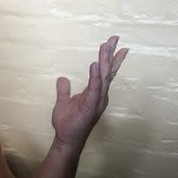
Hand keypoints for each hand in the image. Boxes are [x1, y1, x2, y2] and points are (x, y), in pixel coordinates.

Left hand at [52, 35, 128, 152]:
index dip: (110, 59)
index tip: (115, 44)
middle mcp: (99, 95)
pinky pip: (94, 89)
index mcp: (95, 93)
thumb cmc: (67, 124)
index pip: (104, 73)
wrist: (66, 139)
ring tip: (106, 45)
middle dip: (112, 54)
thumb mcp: (63, 102)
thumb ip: (64, 90)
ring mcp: (97, 101)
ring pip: (103, 77)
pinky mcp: (90, 106)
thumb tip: (62, 78)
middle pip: (108, 71)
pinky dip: (95, 77)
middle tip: (115, 38)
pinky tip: (95, 65)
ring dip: (105, 61)